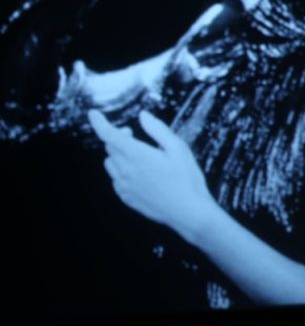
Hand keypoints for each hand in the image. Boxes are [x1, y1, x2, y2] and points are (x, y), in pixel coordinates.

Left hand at [88, 109, 217, 238]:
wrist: (188, 212)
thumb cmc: (187, 179)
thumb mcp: (178, 148)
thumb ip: (158, 130)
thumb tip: (143, 116)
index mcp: (137, 155)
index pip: (108, 135)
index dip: (99, 122)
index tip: (94, 113)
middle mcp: (126, 170)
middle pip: (110, 148)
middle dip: (117, 136)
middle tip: (131, 133)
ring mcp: (125, 186)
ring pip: (110, 164)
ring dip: (117, 154)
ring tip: (135, 153)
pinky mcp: (128, 198)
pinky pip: (116, 180)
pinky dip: (120, 171)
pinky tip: (137, 172)